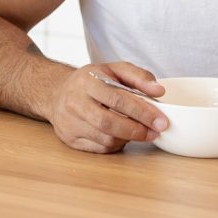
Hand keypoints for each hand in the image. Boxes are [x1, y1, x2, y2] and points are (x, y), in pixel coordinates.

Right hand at [47, 62, 167, 153]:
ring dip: (127, 138)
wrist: (57, 92)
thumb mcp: (113, 69)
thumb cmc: (91, 81)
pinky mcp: (69, 138)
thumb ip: (138, 76)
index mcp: (87, 81)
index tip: (160, 121)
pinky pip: (99, 148)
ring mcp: (69, 122)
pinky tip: (121, 136)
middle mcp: (75, 102)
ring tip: (138, 132)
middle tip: (155, 132)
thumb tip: (159, 91)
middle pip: (109, 123)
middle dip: (136, 130)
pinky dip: (115, 145)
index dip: (142, 112)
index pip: (117, 99)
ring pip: (105, 139)